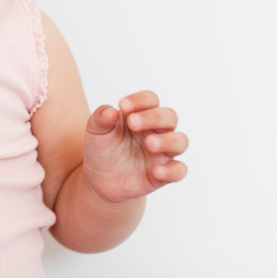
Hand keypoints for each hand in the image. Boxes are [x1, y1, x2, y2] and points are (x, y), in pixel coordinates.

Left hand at [82, 90, 188, 204]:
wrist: (99, 178)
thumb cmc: (102, 147)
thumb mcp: (95, 130)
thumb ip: (101, 117)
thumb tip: (111, 111)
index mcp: (141, 114)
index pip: (150, 100)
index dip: (140, 100)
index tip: (122, 105)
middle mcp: (157, 131)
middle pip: (169, 116)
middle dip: (153, 117)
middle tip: (133, 123)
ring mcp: (162, 152)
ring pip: (180, 141)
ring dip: (167, 141)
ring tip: (149, 144)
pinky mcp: (164, 174)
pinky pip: (179, 171)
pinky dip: (171, 170)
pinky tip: (156, 171)